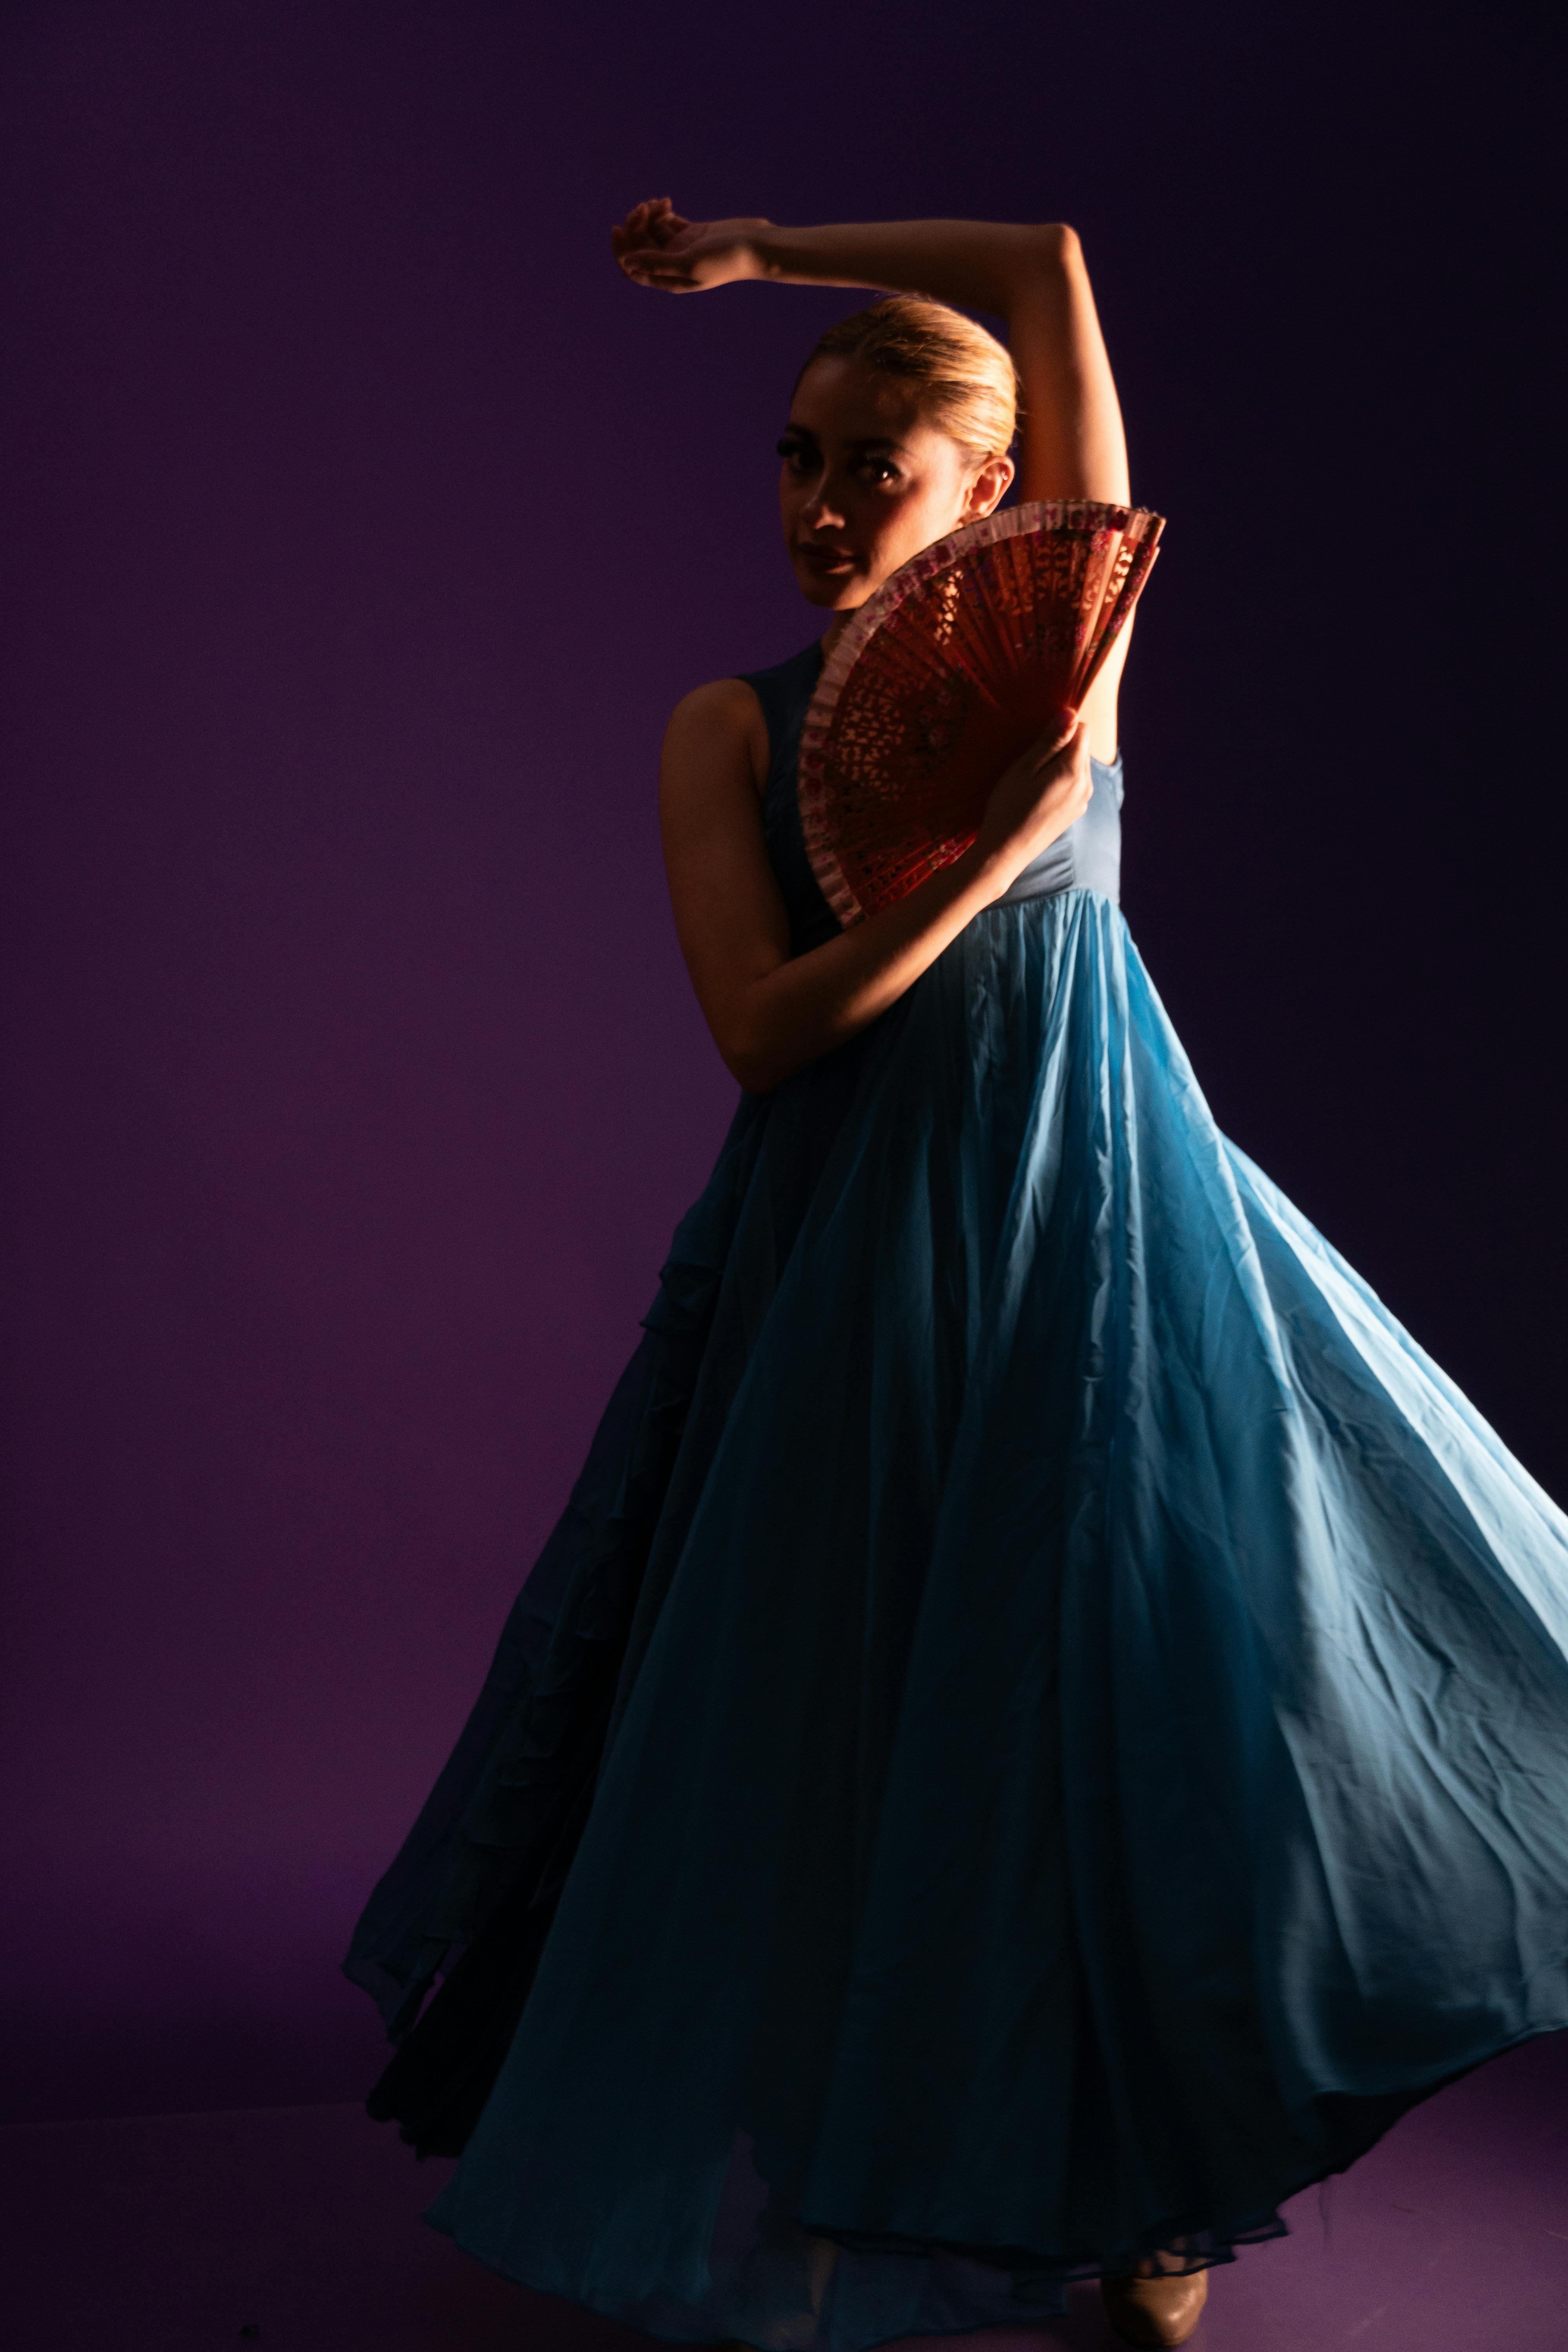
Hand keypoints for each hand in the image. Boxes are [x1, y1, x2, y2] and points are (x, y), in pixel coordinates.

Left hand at [611, 197, 771, 292]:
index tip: (618, 227)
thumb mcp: (688, 262)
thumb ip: (657, 262)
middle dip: (636, 225)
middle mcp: (671, 265)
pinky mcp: (690, 232)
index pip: (632, 269)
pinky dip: (662, 211)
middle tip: (643, 208)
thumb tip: (627, 262)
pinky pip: (666, 221)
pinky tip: (666, 201)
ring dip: (649, 214)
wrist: (754, 246)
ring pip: (652, 230)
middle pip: (640, 246)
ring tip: (659, 203)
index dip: (621, 250)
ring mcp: (681, 248)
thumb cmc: (725, 259)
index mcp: (668, 279)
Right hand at [971, 713, 1091, 890]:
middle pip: (1080, 748)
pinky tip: (1037, 796)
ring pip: (1076, 766)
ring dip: (1058, 765)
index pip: (1082, 729)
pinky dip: (1058, 782)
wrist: (1005, 853)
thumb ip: (1050, 741)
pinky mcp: (1075, 813)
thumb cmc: (1008, 808)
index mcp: (1074, 771)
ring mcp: (1082, 802)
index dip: (1060, 728)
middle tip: (1030, 764)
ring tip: (1031, 782)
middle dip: (1060, 747)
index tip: (1037, 742)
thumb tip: (1071, 713)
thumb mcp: (1024, 769)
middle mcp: (1086, 786)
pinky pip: (1072, 785)